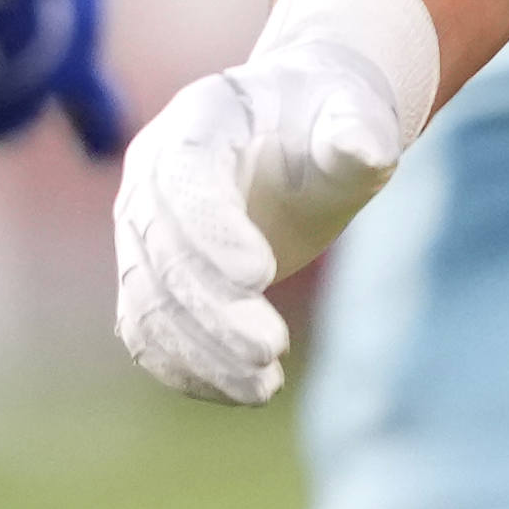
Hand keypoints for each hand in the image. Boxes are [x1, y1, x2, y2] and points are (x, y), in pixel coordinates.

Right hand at [107, 0, 440, 404]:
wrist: (302, 134)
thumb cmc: (329, 121)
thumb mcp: (354, 115)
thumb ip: (357, 133)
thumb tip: (364, 150)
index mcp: (199, 119)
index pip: (183, 176)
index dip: (210, 229)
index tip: (260, 277)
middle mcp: (153, 173)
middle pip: (161, 250)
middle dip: (211, 307)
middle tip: (270, 348)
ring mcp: (144, 228)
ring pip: (148, 302)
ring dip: (199, 351)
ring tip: (264, 386)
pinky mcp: (150, 276)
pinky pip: (149, 331)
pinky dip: (187, 368)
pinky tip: (241, 392)